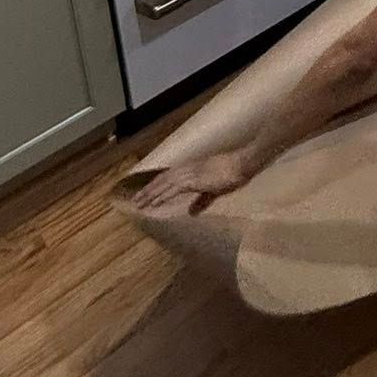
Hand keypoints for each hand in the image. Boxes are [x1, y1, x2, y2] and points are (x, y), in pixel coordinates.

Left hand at [133, 149, 254, 212]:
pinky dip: (162, 196)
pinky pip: (173, 189)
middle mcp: (187, 168)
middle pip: (162, 179)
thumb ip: (201, 200)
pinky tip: (153, 203)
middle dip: (148, 190)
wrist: (242, 164)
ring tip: (138, 203)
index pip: (168, 176)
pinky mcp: (193, 179)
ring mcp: (189, 173)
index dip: (156, 185)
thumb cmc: (232, 174)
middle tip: (134, 200)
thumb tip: (191, 212)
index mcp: (191, 168)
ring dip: (150, 193)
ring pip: (164, 183)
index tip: (144, 193)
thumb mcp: (214, 190)